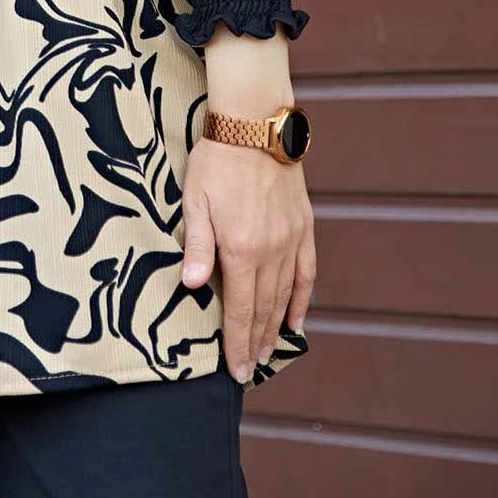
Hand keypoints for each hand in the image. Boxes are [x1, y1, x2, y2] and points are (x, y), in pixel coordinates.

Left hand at [180, 135, 315, 382]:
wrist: (255, 126)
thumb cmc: (217, 161)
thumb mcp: (195, 201)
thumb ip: (197, 246)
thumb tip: (191, 286)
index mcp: (240, 250)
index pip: (239, 311)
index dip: (237, 344)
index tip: (236, 371)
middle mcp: (270, 252)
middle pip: (263, 310)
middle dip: (255, 343)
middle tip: (249, 369)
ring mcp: (290, 241)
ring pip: (284, 296)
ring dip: (275, 327)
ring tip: (267, 351)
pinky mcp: (303, 227)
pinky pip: (306, 273)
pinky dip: (302, 300)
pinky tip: (296, 320)